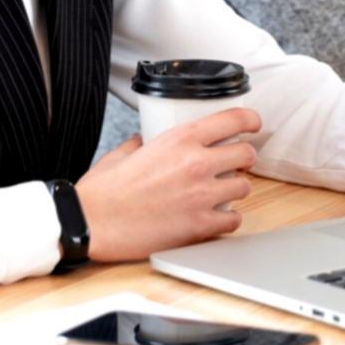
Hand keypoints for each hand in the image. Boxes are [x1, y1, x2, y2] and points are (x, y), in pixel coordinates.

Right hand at [74, 107, 261, 261]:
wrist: (91, 223)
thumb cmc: (102, 191)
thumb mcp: (123, 152)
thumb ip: (142, 142)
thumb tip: (145, 139)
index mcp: (179, 139)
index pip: (233, 119)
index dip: (250, 120)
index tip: (253, 124)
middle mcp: (196, 163)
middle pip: (246, 154)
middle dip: (243, 158)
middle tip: (234, 164)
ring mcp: (201, 196)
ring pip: (244, 187)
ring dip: (236, 189)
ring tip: (222, 193)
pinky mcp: (199, 225)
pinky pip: (233, 220)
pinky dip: (228, 219)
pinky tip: (216, 218)